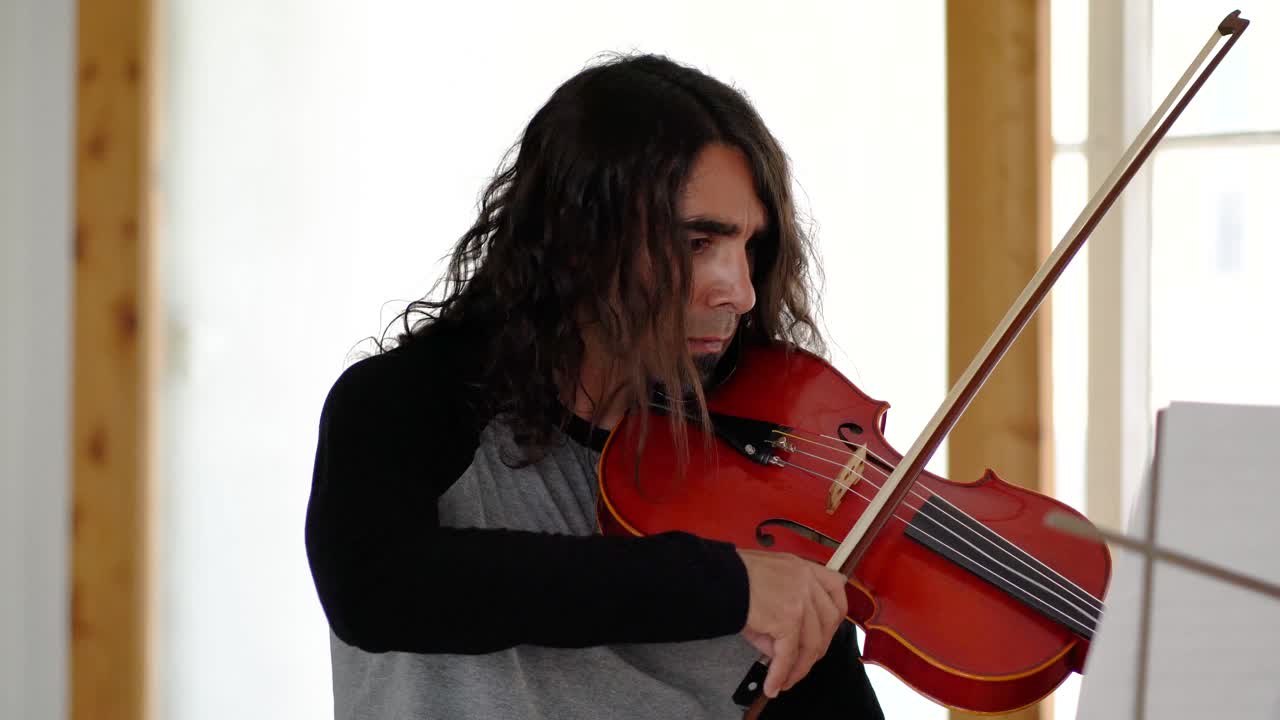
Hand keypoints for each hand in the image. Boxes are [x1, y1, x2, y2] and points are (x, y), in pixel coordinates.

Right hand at [736, 549, 848, 697]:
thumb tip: (781, 648)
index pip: (835, 587)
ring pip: (812, 643)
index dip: (835, 612)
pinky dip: (780, 674)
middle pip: (830, 620)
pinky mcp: (788, 619)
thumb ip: (783, 610)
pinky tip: (773, 684)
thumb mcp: (765, 586)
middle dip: (818, 647)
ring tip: (786, 680)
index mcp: (802, 567)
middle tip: (803, 662)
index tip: (828, 629)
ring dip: (800, 667)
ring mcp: (800, 600)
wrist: (717, 577)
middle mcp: (806, 581)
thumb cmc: (732, 577)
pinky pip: (789, 655)